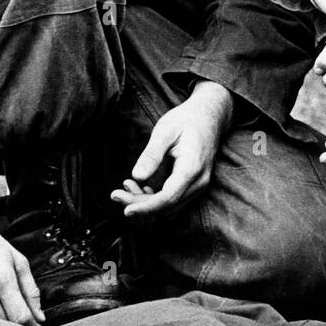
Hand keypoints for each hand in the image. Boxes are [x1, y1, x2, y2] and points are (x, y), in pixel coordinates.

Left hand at [111, 80, 232, 218]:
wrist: (210, 115)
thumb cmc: (186, 119)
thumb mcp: (165, 130)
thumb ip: (152, 155)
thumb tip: (137, 176)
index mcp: (191, 168)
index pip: (167, 199)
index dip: (145, 208)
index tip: (125, 210)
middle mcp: (198, 182)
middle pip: (166, 207)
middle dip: (140, 205)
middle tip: (115, 194)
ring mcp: (198, 186)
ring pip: (169, 207)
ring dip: (146, 203)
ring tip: (126, 185)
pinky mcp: (193, 185)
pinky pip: (173, 201)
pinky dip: (154, 198)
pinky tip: (140, 186)